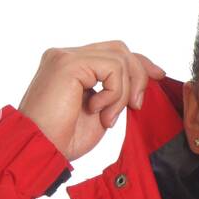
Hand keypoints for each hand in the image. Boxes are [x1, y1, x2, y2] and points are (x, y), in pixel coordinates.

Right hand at [17, 40, 165, 162]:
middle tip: (136, 106)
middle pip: (120, 49)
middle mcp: (66, 55)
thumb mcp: (101, 112)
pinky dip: (114, 94)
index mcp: (71, 66)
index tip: (158, 76)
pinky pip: (112, 69)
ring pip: (119, 59)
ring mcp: (65, 56)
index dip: (139, 63)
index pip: (113, 52)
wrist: (39, 149)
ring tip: (107, 118)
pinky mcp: (68, 63)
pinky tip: (97, 111)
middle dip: (138, 76)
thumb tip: (142, 83)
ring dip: (122, 93)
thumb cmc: (62, 138)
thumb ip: (115, 93)